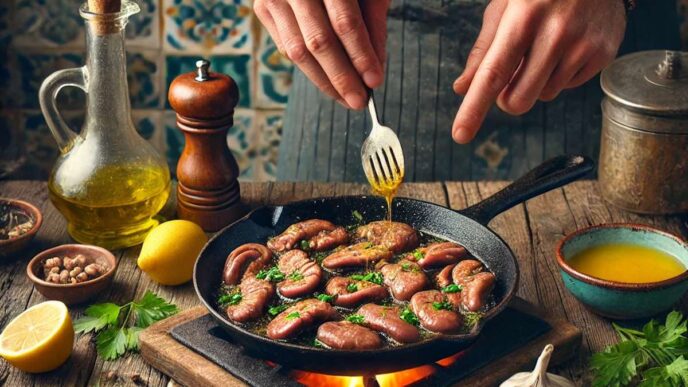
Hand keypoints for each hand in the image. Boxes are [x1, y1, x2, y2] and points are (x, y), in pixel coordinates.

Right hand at [254, 0, 389, 109]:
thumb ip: (373, 22)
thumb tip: (375, 69)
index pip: (344, 22)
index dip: (361, 55)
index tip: (376, 81)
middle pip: (318, 42)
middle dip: (342, 77)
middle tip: (360, 101)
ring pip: (297, 52)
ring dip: (324, 82)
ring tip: (346, 98)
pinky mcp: (262, 8)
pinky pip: (286, 48)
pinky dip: (309, 69)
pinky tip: (328, 81)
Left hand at [452, 0, 626, 142]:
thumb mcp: (506, 7)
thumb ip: (483, 50)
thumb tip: (462, 88)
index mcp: (523, 18)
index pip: (493, 74)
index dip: (474, 107)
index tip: (460, 135)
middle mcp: (556, 32)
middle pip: (519, 100)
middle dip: (507, 99)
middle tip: (510, 76)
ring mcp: (584, 44)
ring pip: (545, 96)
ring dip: (536, 83)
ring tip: (544, 48)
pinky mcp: (604, 53)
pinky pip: (569, 87)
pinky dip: (560, 75)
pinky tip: (565, 48)